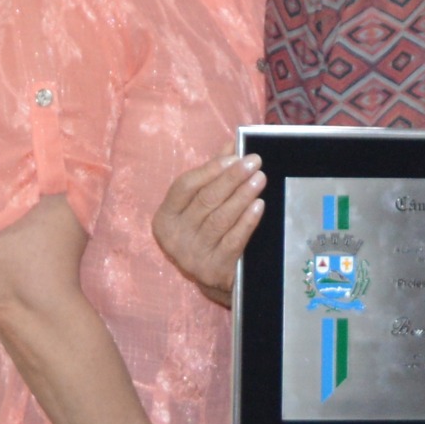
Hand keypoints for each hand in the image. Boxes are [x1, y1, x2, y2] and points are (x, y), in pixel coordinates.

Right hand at [153, 152, 265, 307]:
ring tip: (260, 179)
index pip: (184, 187)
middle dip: (232, 178)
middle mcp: (173, 238)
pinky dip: (247, 221)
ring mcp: (191, 255)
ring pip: (220, 219)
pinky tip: (259, 206)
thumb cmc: (207, 234)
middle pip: (205, 201)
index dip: (210, 170)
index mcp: (165, 218)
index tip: (234, 156)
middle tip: (254, 162)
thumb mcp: (202, 206)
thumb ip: (215, 174)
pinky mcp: (212, 270)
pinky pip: (233, 240)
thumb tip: (233, 143)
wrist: (214, 280)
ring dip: (242, 196)